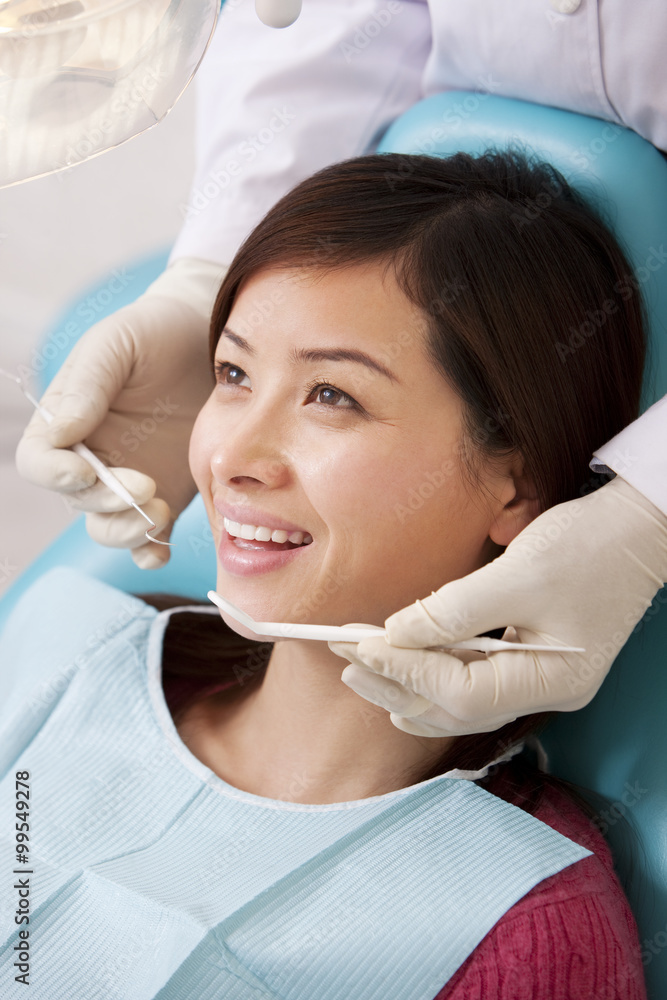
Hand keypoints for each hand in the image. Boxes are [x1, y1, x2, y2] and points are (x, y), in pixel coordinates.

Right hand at [15, 258, 226, 567]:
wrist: (211, 340)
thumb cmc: (157, 334)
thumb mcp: (116, 344)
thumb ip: (86, 385)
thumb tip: (61, 434)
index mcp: (67, 423)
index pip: (39, 462)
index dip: (55, 475)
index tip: (87, 471)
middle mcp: (94, 459)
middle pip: (78, 501)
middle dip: (106, 503)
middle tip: (145, 488)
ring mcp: (129, 482)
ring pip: (109, 527)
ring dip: (128, 530)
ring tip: (161, 509)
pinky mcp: (167, 497)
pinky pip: (151, 538)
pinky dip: (152, 550)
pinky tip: (164, 546)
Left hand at [328, 476, 666, 735]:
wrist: (638, 529)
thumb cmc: (590, 545)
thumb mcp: (519, 573)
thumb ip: (454, 609)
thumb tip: (395, 634)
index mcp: (552, 679)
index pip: (459, 692)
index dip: (404, 671)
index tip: (358, 646)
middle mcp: (546, 691)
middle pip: (455, 709)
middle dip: (396, 686)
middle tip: (345, 661)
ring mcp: (540, 680)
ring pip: (460, 702)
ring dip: (408, 684)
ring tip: (360, 669)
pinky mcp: (531, 662)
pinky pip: (472, 683)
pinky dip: (433, 676)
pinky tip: (402, 670)